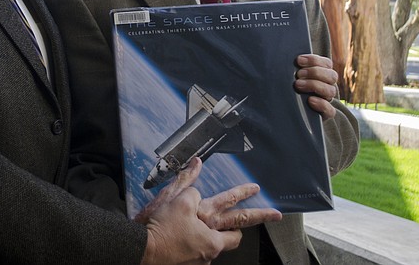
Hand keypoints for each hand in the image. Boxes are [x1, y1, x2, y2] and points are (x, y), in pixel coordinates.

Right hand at [136, 158, 278, 264]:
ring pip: (220, 242)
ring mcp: (203, 255)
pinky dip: (203, 242)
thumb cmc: (159, 227)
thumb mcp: (173, 198)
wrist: (143, 251)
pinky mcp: (193, 262)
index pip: (231, 203)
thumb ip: (187, 181)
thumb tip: (197, 164)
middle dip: (258, 218)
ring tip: (224, 227)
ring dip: (224, 233)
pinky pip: (204, 250)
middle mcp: (211, 242)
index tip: (256, 188)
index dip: (244, 193)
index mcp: (209, 222)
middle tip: (275, 215)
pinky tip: (193, 237)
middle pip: (238, 228)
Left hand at [293, 54, 338, 119]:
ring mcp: (327, 100)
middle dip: (314, 72)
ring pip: (331, 90)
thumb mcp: (294, 76)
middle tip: (298, 75)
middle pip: (331, 76)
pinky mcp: (326, 114)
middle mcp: (328, 85)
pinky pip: (330, 110)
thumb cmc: (291, 88)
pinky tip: (310, 100)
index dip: (314, 60)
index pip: (326, 63)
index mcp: (323, 73)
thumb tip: (292, 60)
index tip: (298, 60)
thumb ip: (296, 68)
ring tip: (298, 85)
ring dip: (314, 85)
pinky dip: (321, 104)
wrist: (289, 110)